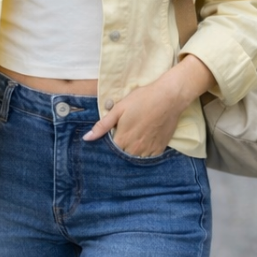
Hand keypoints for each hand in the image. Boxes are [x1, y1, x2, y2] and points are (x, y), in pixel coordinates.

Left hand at [83, 56, 215, 156]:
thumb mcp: (119, 109)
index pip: (110, 151)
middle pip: (122, 156)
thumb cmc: (142, 99)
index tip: (110, 139)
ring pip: (135, 158)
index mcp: (122, 139)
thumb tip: (87, 138)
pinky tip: (144, 141)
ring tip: (134, 139)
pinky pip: (148, 158)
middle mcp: (135, 148)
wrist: (169, 97)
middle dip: (120, 149)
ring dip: (132, 152)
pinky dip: (144, 152)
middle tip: (124, 136)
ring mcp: (148, 150)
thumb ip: (102, 126)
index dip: (108, 146)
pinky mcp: (160, 149)